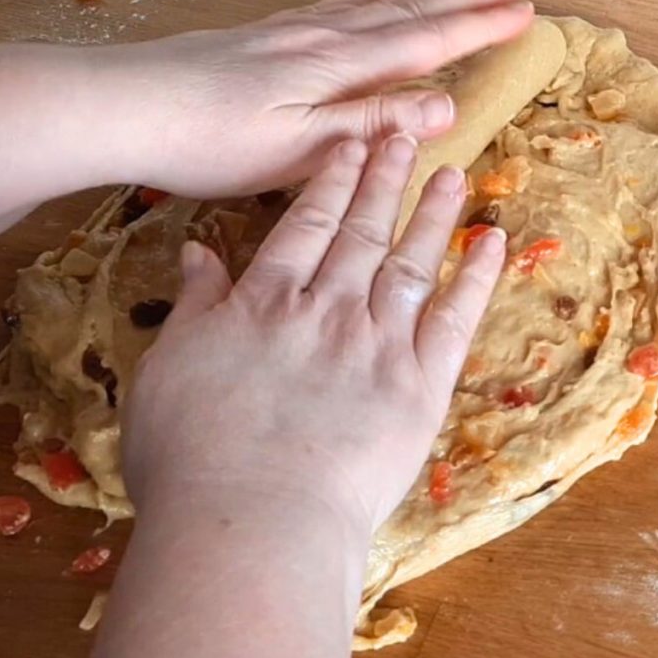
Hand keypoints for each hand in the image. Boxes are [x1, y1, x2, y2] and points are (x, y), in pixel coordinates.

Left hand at [0, 0, 528, 265]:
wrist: (126, 107)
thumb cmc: (213, 142)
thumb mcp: (303, 147)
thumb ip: (374, 124)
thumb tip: (447, 105)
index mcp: (339, 70)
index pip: (425, 43)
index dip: (477, 30)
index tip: (525, 15)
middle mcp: (323, 41)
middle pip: (409, 14)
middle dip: (466, 1)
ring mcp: (291, 34)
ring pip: (375, 7)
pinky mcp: (263, 37)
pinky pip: (331, 8)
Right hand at [122, 133, 505, 530]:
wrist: (251, 522)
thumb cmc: (192, 458)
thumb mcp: (167, 370)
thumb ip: (194, 306)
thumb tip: (196, 253)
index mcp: (266, 303)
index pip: (304, 227)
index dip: (328, 183)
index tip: (347, 146)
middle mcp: (326, 310)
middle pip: (360, 231)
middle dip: (383, 179)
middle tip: (403, 135)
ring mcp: (377, 344)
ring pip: (409, 262)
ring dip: (433, 214)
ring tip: (453, 173)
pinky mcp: (419, 386)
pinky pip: (454, 320)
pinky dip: (474, 278)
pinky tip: (490, 242)